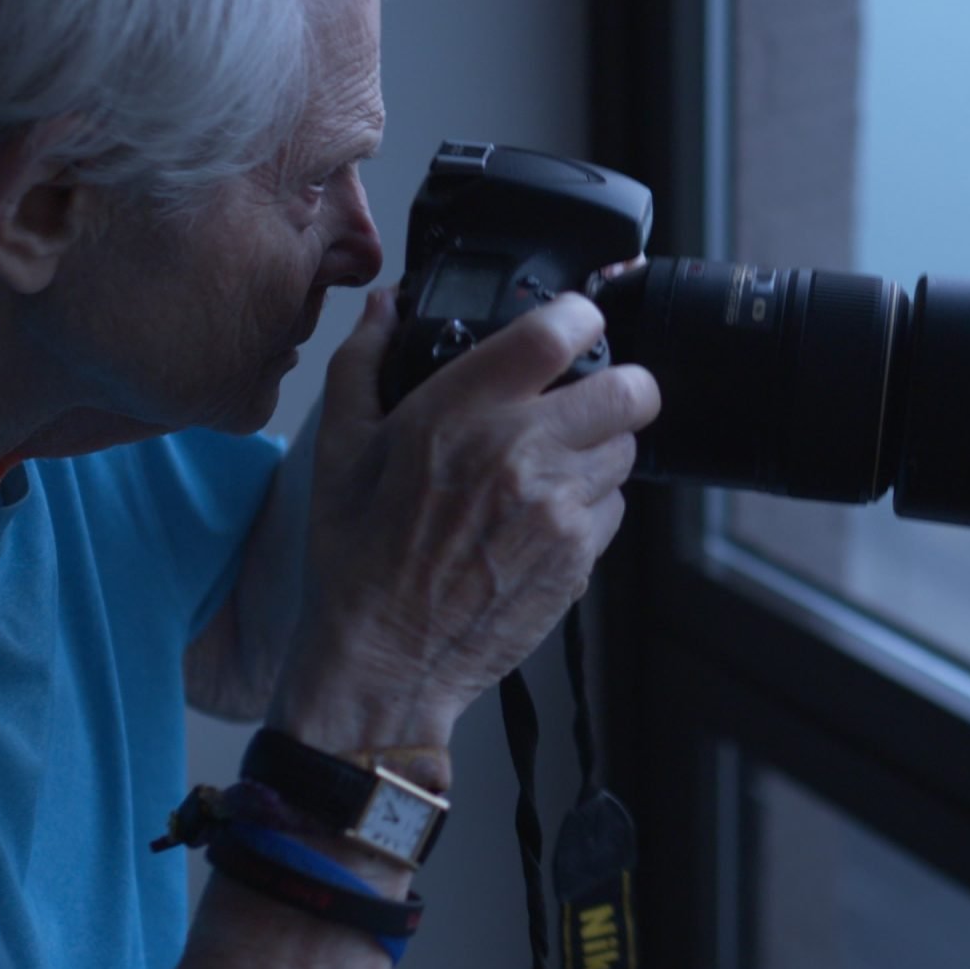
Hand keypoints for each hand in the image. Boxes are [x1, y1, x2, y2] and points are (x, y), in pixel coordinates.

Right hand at [268, 286, 660, 754]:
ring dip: (601, 449)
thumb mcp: (339, 450)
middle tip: (590, 399)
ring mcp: (558, 508)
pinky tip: (542, 518)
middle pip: (631, 389)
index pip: (560, 331)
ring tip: (552, 467)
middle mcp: (521, 451)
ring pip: (627, 450)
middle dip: (620, 387)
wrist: (383, 662)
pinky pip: (614, 508)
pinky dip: (591, 505)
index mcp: (461, 411)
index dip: (583, 317)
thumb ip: (363, 363)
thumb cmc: (356, 559)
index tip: (577, 325)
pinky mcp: (578, 558)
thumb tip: (384, 306)